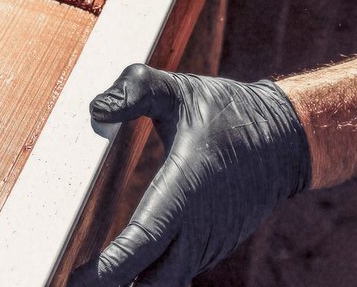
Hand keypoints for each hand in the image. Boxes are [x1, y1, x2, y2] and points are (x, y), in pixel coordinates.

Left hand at [75, 66, 310, 286]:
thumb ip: (136, 89)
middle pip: (151, 284)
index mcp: (186, 190)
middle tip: (69, 283)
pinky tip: (122, 274)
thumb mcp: (180, 89)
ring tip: (90, 282)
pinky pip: (176, 275)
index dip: (107, 270)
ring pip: (163, 284)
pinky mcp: (211, 248)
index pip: (142, 242)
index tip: (73, 278)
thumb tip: (95, 108)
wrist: (287, 139)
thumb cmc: (228, 112)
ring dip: (132, 286)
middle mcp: (198, 227)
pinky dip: (148, 280)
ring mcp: (207, 244)